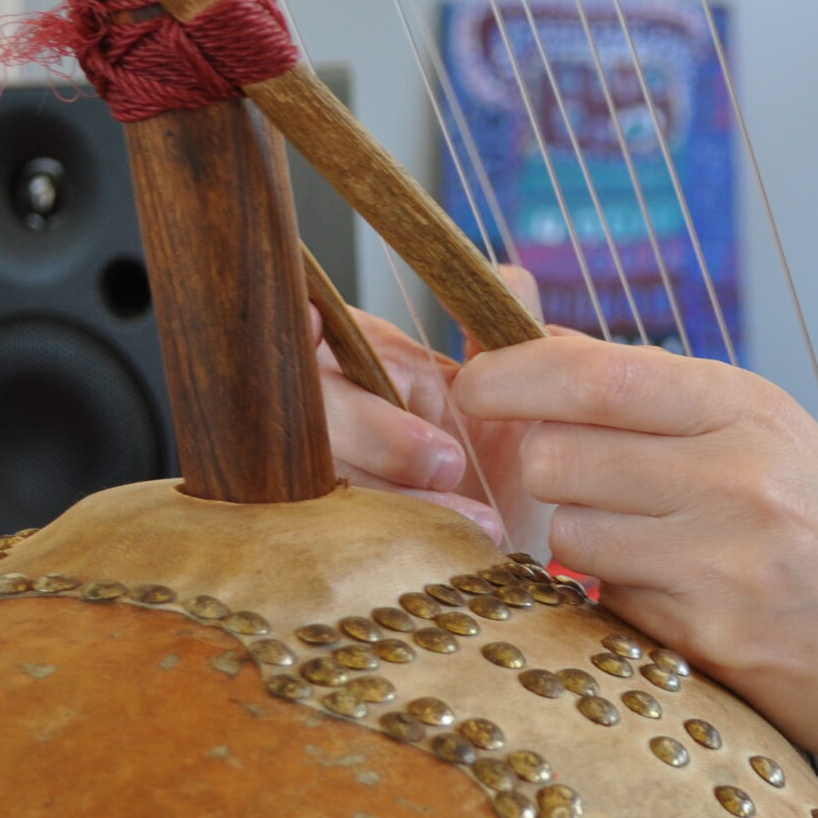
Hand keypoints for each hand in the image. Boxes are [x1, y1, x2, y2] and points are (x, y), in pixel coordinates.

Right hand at [313, 269, 553, 554]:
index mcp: (370, 356)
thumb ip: (503, 326)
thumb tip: (501, 276)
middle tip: (452, 461)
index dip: (297, 323)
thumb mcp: (518, 386)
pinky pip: (348, 530)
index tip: (315, 322)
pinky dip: (410, 536)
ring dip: (405, 498)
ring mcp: (328, 472)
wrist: (520, 538)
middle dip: (378, 433)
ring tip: (483, 518)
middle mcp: (336, 408)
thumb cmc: (506, 455)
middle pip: (315, 405)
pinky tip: (470, 541)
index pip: (307, 325)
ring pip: (327, 475)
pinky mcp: (338, 532)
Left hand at [450, 334, 817, 776]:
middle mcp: (736, 471)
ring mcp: (722, 556)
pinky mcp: (710, 633)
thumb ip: (662, 400)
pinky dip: (622, 603)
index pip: (592, 373)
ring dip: (584, 548)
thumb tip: (541, 348)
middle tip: (585, 494)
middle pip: (556, 454)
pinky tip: (681, 605)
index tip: (473, 385)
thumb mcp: (772, 441)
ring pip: (568, 533)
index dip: (510, 375)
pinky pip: (607, 602)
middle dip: (547, 477)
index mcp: (748, 407)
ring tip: (651, 556)